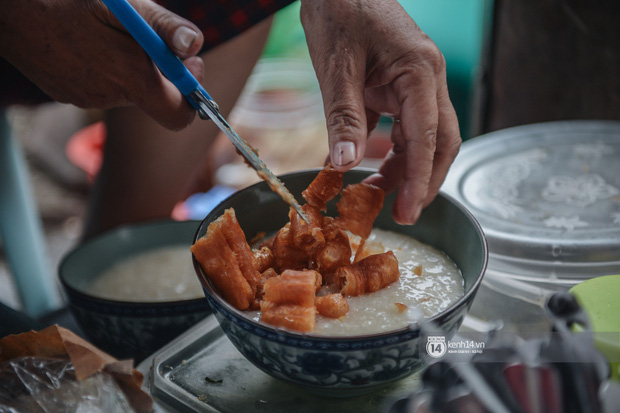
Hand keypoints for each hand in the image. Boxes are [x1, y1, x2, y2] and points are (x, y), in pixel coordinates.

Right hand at [0, 0, 203, 129]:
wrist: (8, 10)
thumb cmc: (66, 0)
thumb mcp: (123, 6)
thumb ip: (162, 27)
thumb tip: (194, 46)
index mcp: (130, 79)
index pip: (178, 115)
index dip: (192, 95)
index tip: (189, 64)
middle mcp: (110, 97)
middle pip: (153, 95)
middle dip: (159, 68)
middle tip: (150, 36)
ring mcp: (86, 99)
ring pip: (127, 88)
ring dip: (130, 64)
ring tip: (110, 31)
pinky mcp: (69, 94)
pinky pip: (102, 86)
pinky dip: (106, 67)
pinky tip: (88, 40)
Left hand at [300, 0, 460, 223]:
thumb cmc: (338, 10)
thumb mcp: (336, 67)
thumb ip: (344, 117)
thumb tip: (345, 166)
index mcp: (420, 72)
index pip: (430, 137)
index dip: (420, 180)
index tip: (407, 211)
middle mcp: (427, 79)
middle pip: (439, 141)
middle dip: (423, 180)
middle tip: (401, 213)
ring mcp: (415, 81)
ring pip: (423, 136)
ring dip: (405, 168)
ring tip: (377, 196)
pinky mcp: (399, 83)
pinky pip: (402, 125)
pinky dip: (388, 150)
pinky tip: (367, 166)